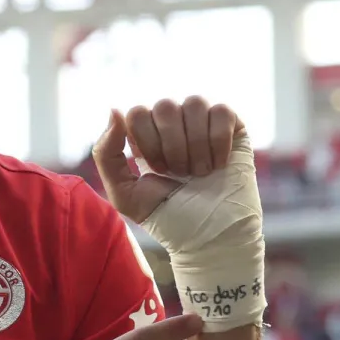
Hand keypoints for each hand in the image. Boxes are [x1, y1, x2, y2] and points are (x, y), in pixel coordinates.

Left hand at [91, 98, 242, 223]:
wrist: (210, 236)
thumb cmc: (167, 216)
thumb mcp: (125, 193)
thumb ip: (106, 153)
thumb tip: (115, 109)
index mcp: (147, 134)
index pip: (137, 112)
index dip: (147, 142)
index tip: (158, 170)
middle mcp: (174, 123)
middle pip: (165, 106)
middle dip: (172, 146)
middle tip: (180, 173)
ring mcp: (203, 122)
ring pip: (194, 103)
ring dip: (196, 145)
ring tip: (200, 172)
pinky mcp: (233, 126)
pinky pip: (222, 111)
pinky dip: (219, 142)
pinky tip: (218, 164)